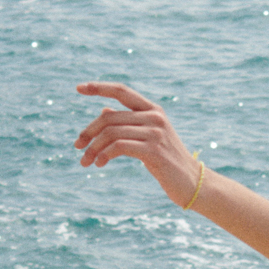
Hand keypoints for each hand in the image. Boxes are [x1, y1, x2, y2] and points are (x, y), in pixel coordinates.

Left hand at [73, 82, 201, 206]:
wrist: (191, 181)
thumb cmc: (166, 160)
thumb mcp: (148, 136)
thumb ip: (128, 122)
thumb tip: (104, 110)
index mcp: (152, 109)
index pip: (122, 90)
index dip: (99, 87)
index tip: (78, 87)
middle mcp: (154, 117)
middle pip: (109, 117)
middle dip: (88, 132)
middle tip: (77, 146)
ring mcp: (155, 132)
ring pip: (111, 133)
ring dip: (93, 148)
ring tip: (85, 161)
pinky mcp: (154, 150)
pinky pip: (119, 147)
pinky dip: (104, 155)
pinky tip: (99, 164)